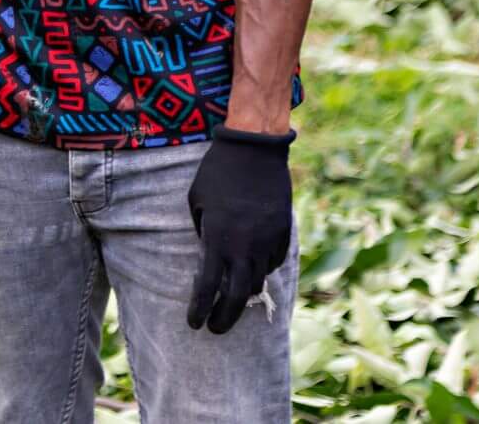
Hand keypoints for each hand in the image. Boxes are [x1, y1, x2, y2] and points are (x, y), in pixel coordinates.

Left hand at [185, 127, 293, 334]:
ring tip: (230, 300)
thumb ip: (203, 233)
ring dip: (242, 295)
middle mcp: (245, 246)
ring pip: (257, 282)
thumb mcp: (197, 202)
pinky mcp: (283, 234)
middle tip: (214, 329)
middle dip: (224, 318)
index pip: (208, 287)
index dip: (199, 310)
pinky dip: (260, 270)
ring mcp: (268, 241)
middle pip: (237, 296)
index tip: (194, 323)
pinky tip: (250, 267)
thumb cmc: (217, 172)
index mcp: (219, 238)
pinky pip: (272, 263)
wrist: (255, 150)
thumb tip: (209, 257)